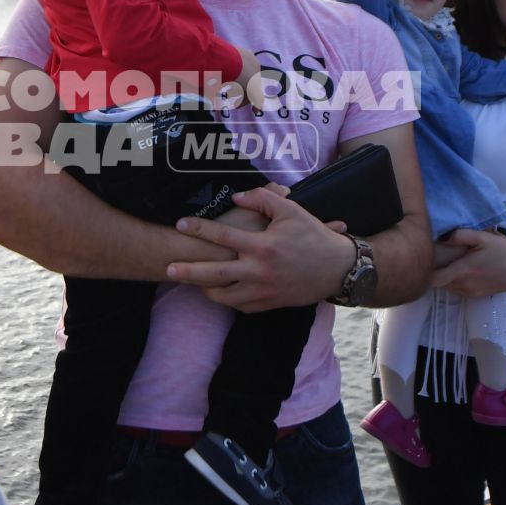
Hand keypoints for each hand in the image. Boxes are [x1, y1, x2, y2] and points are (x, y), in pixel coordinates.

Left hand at [165, 185, 353, 311]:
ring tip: (192, 283)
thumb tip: (237, 198)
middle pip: (214, 274)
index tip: (180, 224)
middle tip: (167, 269)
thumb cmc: (313, 236)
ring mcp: (263, 291)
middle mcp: (259, 271)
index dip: (199, 228)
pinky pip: (240, 307)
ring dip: (205, 289)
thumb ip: (263, 199)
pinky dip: (227, 300)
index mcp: (263, 246)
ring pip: (224, 296)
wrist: (337, 269)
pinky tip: (218, 293)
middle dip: (187, 271)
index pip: (222, 235)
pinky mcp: (269, 304)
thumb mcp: (292, 210)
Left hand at [431, 228, 505, 297]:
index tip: (425, 259)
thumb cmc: (503, 251)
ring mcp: (469, 292)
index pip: (433, 279)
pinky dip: (455, 281)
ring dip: (446, 276)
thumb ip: (462, 235)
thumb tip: (442, 237)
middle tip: (437, 257)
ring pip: (447, 286)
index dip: (426, 271)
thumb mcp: (484, 237)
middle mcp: (463, 285)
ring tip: (450, 262)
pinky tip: (462, 269)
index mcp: (463, 271)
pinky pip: (457, 289)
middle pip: (438, 282)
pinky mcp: (476, 295)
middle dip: (435, 271)